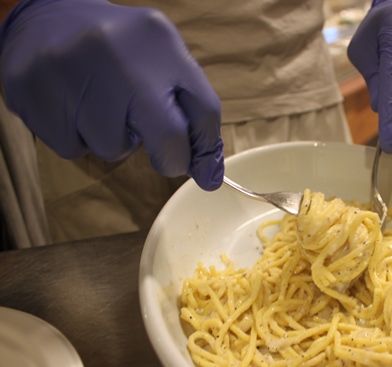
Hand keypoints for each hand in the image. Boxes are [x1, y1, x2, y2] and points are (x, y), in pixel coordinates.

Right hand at [0, 0, 223, 189]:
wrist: (45, 18)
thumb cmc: (117, 49)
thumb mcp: (162, 59)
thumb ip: (191, 110)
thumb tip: (209, 175)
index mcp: (158, 40)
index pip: (204, 109)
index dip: (207, 150)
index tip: (206, 173)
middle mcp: (117, 53)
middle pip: (167, 137)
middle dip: (170, 159)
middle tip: (163, 155)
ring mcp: (72, 73)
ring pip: (114, 149)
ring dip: (113, 140)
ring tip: (100, 106)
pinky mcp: (33, 94)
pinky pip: (74, 150)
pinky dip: (79, 138)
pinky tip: (72, 107)